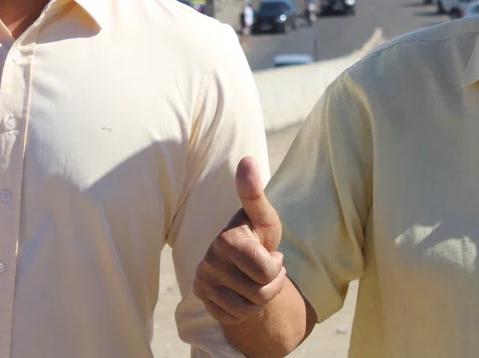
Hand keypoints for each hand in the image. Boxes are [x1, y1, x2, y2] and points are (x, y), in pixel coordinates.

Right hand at [193, 157, 286, 325]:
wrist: (240, 259)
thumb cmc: (257, 234)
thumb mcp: (263, 217)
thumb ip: (255, 193)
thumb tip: (246, 160)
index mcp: (225, 240)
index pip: (266, 272)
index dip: (276, 267)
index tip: (269, 254)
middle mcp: (208, 262)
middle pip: (260, 293)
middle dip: (271, 284)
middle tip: (265, 269)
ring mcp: (203, 282)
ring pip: (248, 309)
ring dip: (261, 298)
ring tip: (256, 280)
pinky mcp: (202, 299)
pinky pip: (234, 318)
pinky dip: (246, 310)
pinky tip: (243, 292)